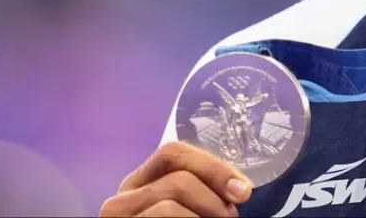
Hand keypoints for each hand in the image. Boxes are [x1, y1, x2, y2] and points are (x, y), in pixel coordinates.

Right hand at [100, 142, 252, 216]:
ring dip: (205, 217)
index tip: (243, 190)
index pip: (173, 154)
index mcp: (140, 186)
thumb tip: (239, 189)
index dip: (214, 167)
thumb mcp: (191, 213)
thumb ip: (202, 196)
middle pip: (178, 179)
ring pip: (170, 204)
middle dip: (215, 201)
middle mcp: (122, 200)